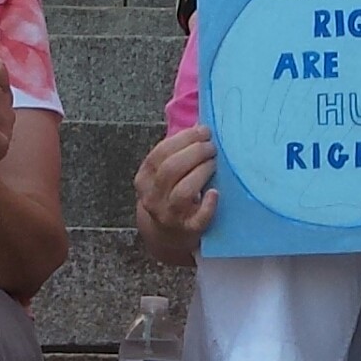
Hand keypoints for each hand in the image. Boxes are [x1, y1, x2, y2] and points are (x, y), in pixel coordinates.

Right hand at [135, 124, 218, 251]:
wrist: (168, 235)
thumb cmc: (170, 194)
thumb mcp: (163, 174)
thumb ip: (175, 152)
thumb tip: (200, 125)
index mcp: (144, 178)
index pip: (160, 153)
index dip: (184, 139)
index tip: (204, 131)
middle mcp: (152, 197)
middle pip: (171, 169)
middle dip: (195, 153)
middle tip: (212, 147)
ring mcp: (168, 215)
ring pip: (183, 191)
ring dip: (201, 173)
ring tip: (214, 163)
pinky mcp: (187, 230)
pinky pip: (198, 219)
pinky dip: (208, 206)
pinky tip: (216, 193)